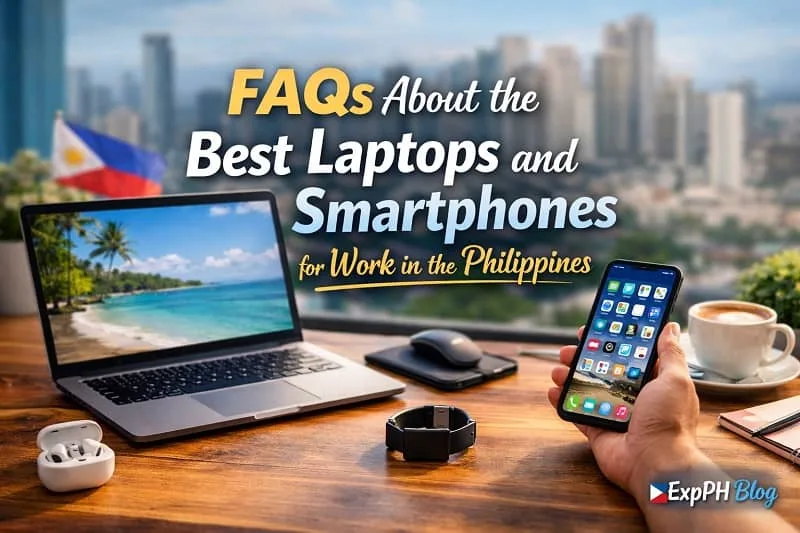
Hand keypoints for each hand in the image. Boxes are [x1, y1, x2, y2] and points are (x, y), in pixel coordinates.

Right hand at [547, 322, 707, 497]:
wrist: (655, 464)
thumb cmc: (669, 423)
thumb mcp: (675, 380)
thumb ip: (670, 353)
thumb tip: (671, 328)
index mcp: (654, 382)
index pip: (630, 354)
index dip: (613, 341)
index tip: (596, 328)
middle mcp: (634, 397)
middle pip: (603, 369)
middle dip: (584, 357)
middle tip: (570, 349)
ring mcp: (613, 413)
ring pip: (586, 388)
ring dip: (570, 376)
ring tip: (558, 370)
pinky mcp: (598, 430)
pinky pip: (575, 412)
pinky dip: (562, 402)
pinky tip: (553, 391)